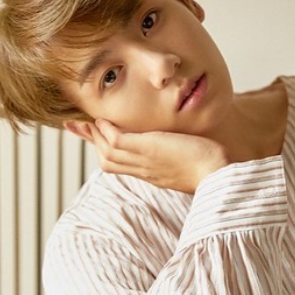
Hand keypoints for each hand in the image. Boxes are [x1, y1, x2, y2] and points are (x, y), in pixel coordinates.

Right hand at [91, 119, 231, 192]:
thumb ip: (179, 153)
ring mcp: (145, 162)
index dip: (104, 149)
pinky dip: (107, 132)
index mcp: (153, 173)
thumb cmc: (214, 167)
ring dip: (93, 135)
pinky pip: (118, 142)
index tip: (91, 135)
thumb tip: (181, 144)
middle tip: (73, 125)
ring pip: (109, 151)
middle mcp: (145, 171)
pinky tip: (103, 120)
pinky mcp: (149, 151)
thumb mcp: (191, 159)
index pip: (122, 162)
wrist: (221, 174)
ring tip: (83, 121)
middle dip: (89, 142)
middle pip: (108, 159)